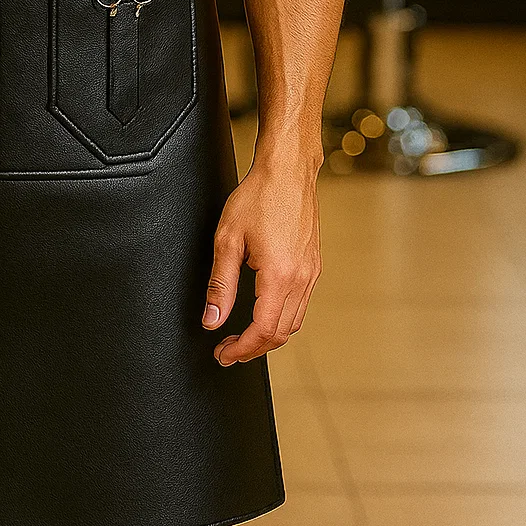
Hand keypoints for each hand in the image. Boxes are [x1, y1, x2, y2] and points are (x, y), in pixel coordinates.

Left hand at [202, 158, 320, 365]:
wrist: (288, 171)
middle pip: (281, 333)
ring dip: (269, 336)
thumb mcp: (228, 239)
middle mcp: (302, 278)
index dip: (242, 349)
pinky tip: (263, 313)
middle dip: (254, 349)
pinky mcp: (314, 265)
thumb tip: (212, 320)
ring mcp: (311, 272)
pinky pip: (301, 304)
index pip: (263, 330)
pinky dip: (282, 318)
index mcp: (280, 275)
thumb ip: (220, 284)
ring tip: (242, 337)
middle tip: (228, 351)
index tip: (223, 354)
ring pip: (294, 322)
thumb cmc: (258, 197)